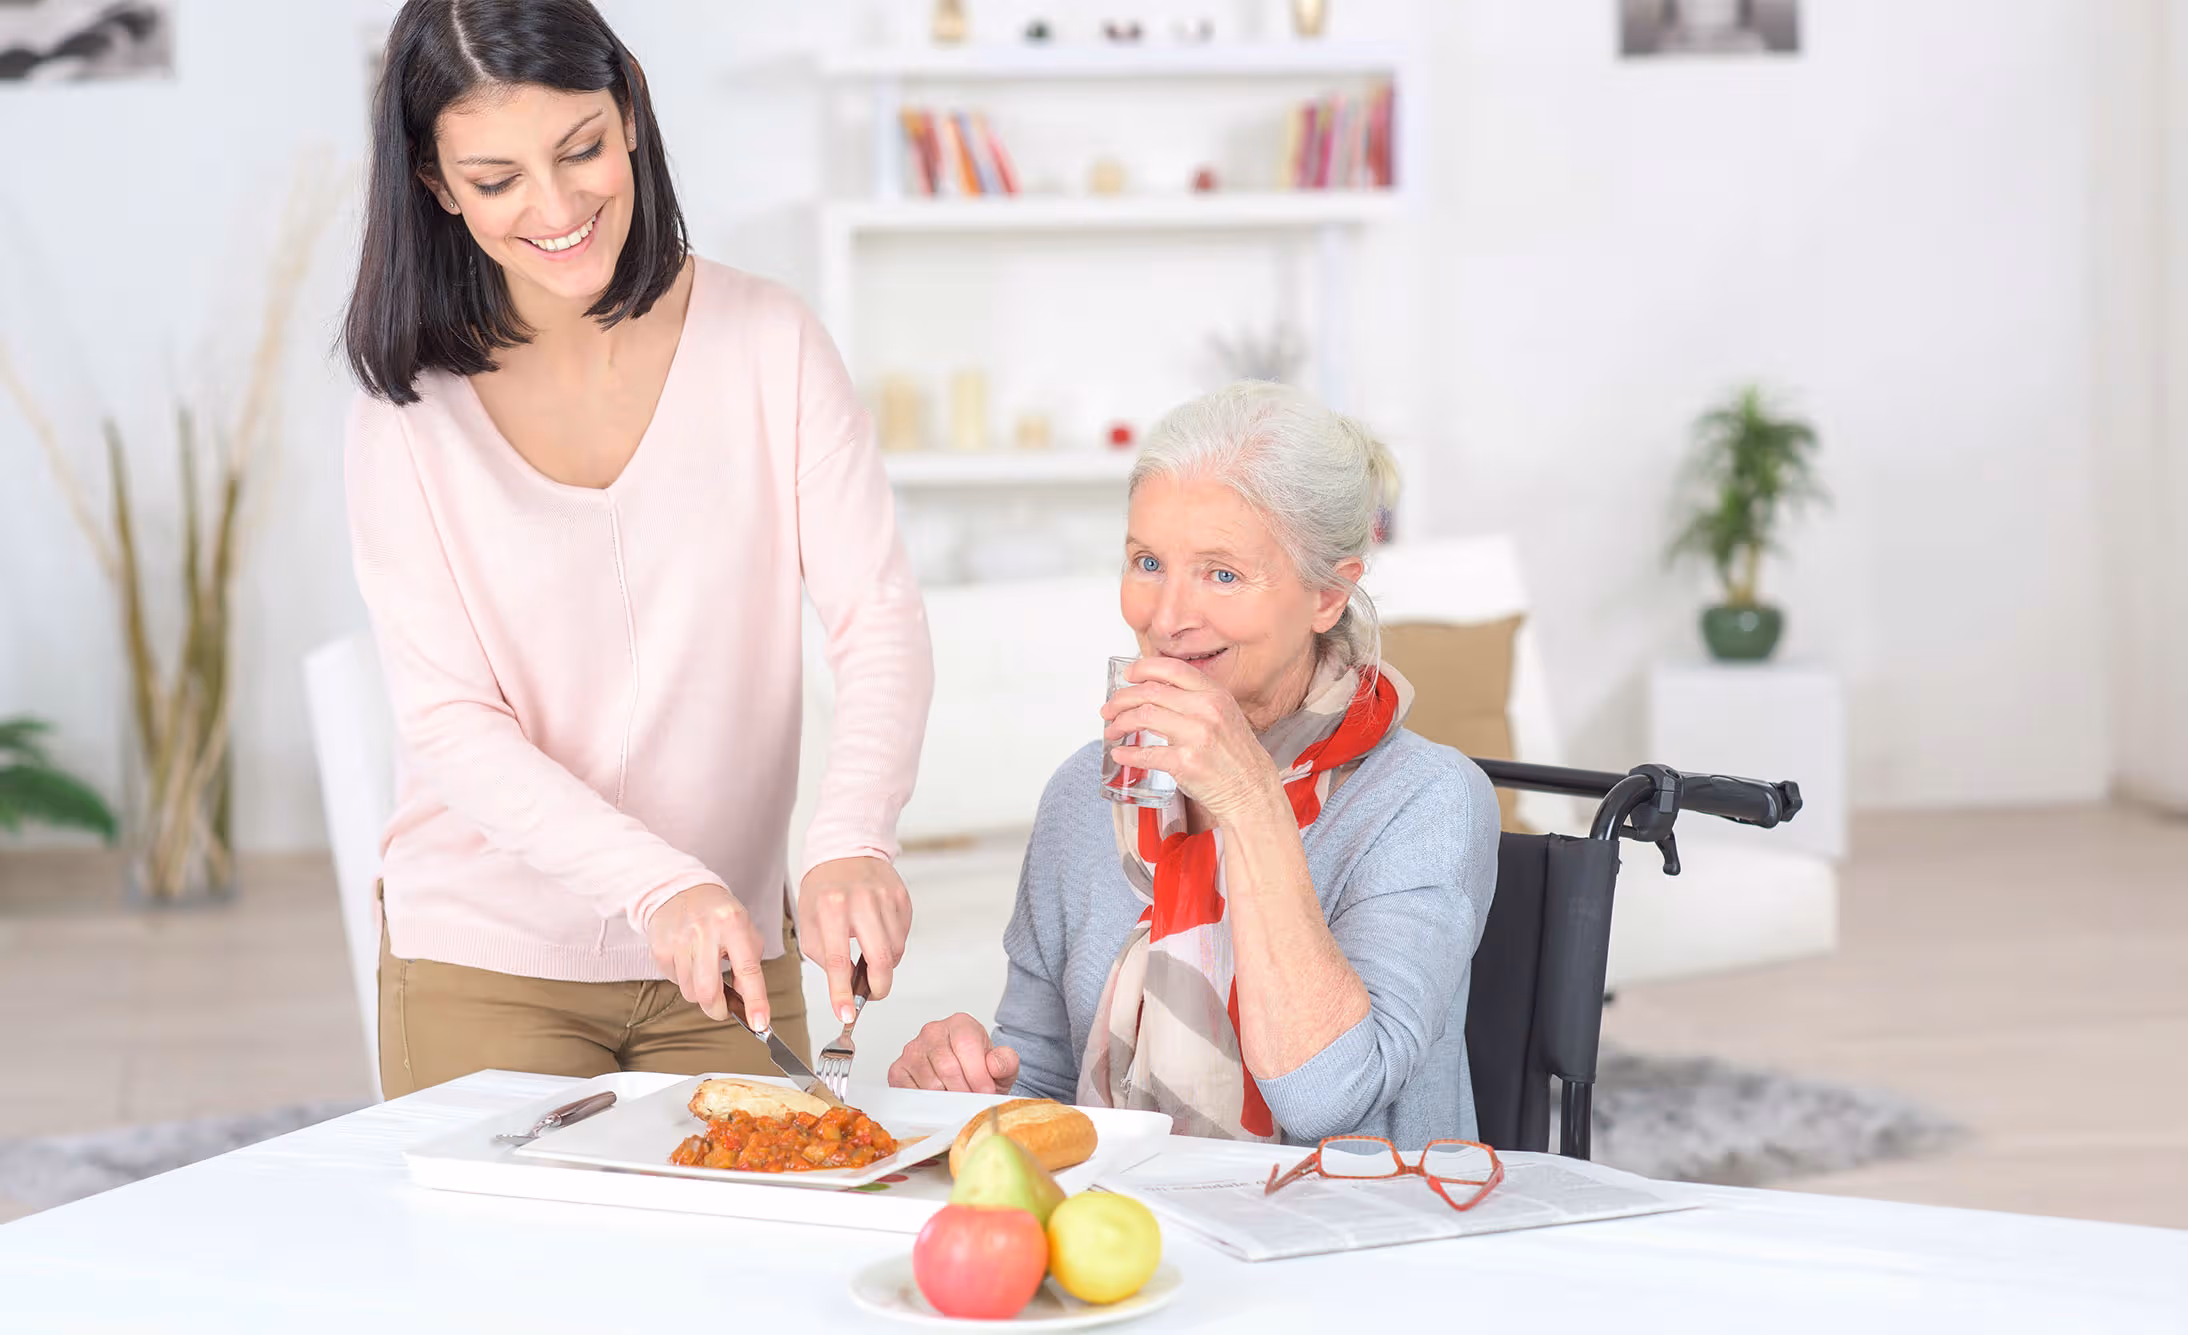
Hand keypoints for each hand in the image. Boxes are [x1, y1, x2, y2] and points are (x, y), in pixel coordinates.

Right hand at [646, 883, 768, 1029]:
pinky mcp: (660, 949)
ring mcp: (680, 940)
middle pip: (708, 991)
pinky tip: (688, 960)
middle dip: (717, 1009)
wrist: (680, 890)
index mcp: (733, 924)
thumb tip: (747, 1002)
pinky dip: (684, 980)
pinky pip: (674, 982)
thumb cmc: (718, 914)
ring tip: (705, 970)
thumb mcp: (745, 930)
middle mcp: (705, 932)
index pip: (748, 970)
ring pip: (690, 992)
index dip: (755, 1001)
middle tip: (723, 1008)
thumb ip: (749, 965)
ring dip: (701, 992)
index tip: (760, 1024)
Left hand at [798, 855, 911, 1025]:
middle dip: (878, 987)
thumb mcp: (809, 922)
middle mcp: (862, 901)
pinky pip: (903, 935)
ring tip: (869, 955)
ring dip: (884, 964)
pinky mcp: (901, 897)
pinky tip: (878, 934)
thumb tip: (847, 987)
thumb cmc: (823, 889)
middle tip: (871, 995)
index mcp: (832, 908)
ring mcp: (885, 898)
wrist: (845, 849)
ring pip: (895, 950)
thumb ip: (824, 957)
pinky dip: (892, 944)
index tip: (846, 1015)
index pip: (839, 961)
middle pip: (880, 959)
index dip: (842, 993)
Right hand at [888, 1013, 1021, 1093]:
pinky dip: (927, 1104)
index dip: (977, 1074)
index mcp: (960, 1024)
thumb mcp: (1003, 1066)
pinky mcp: (898, 1070)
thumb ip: (1006, 1062)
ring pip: (929, 1083)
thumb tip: (994, 1065)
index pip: (965, 1045)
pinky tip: (940, 1104)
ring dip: (947, 1101)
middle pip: (947, 1067)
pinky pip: (910, 1092)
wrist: (965, 1079)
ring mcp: (912, 1050)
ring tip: (959, 1104)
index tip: (986, 1093)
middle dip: (964, 1091)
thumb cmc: (981, 1070)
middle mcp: (933, 1032)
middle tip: (973, 1104)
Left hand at [1101, 656, 1280, 823]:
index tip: (1127, 675)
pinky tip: (1120, 753)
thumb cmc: (1235, 754)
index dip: (1143, 668)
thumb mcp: (1223, 713)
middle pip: (1150, 692)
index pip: (1172, 668)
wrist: (1251, 789)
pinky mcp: (1186, 763)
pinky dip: (1127, 753)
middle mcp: (1206, 709)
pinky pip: (1146, 753)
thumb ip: (1195, 698)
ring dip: (1120, 723)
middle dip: (1121, 699)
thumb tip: (1154, 689)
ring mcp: (1196, 736)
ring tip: (1112, 730)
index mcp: (1214, 693)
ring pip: (1143, 716)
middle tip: (1109, 709)